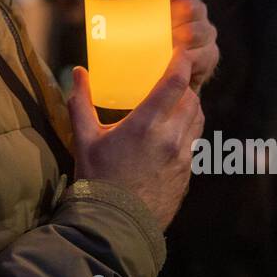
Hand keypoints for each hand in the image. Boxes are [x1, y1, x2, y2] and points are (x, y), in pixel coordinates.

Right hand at [68, 49, 203, 229]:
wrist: (116, 225)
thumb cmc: (98, 180)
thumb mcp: (84, 139)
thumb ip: (81, 102)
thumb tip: (78, 73)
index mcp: (146, 124)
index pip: (174, 83)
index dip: (180, 62)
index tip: (179, 51)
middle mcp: (170, 137)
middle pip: (191, 97)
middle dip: (184, 85)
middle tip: (172, 79)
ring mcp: (183, 156)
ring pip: (198, 118)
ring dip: (189, 106)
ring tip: (174, 103)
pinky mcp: (187, 172)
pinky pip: (195, 141)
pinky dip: (188, 129)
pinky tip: (172, 133)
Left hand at [125, 0, 218, 93]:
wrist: (139, 81)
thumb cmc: (134, 38)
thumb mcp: (128, 7)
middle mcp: (196, 10)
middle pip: (192, 2)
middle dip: (169, 16)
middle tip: (151, 27)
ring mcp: (206, 33)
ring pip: (196, 29)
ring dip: (173, 39)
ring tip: (155, 48)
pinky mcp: (209, 57)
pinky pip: (200, 53)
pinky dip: (180, 59)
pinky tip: (167, 62)